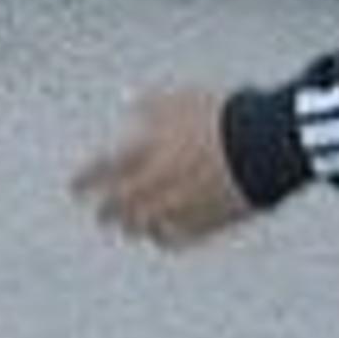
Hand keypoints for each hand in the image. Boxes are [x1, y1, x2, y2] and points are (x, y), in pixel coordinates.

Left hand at [72, 87, 253, 248]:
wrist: (264, 145)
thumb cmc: (223, 116)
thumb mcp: (182, 99)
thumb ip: (151, 103)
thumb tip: (129, 100)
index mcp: (145, 154)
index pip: (102, 171)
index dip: (85, 179)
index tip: (73, 187)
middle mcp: (155, 187)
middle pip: (120, 206)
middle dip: (106, 210)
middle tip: (100, 213)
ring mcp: (179, 208)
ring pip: (144, 227)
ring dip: (132, 226)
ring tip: (128, 227)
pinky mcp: (205, 223)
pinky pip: (175, 238)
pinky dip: (164, 237)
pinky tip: (162, 236)